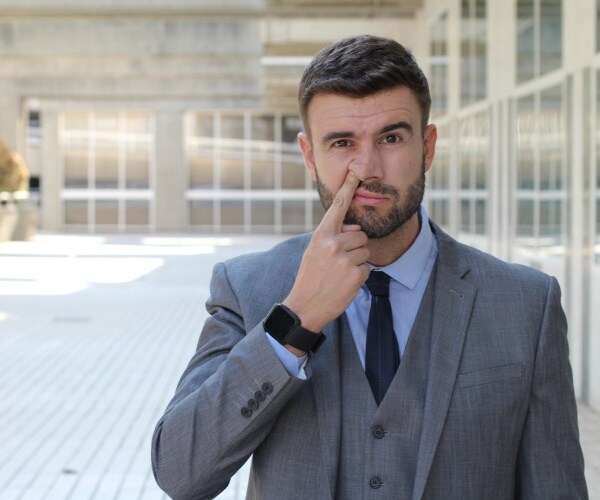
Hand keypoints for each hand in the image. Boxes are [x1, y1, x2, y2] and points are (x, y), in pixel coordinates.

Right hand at [283, 171, 369, 338]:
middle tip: (337, 262)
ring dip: (357, 261)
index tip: (356, 172)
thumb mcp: (314, 251)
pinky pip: (367, 267)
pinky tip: (344, 283)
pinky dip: (359, 275)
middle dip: (354, 247)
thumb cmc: (310, 277)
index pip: (338, 207)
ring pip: (365, 250)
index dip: (348, 188)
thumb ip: (333, 236)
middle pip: (360, 234)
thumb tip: (356, 230)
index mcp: (321, 235)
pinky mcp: (356, 274)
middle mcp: (333, 244)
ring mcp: (345, 259)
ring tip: (339, 273)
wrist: (305, 306)